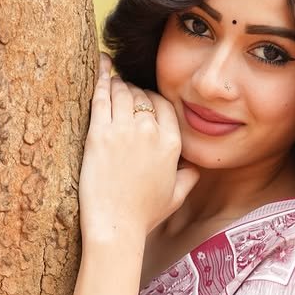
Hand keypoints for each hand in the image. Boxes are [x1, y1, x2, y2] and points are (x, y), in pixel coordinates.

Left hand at [78, 52, 200, 242]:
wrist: (116, 228)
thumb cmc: (143, 216)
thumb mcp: (176, 196)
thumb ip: (189, 177)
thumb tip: (196, 168)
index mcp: (172, 143)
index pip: (163, 105)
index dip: (151, 99)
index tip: (141, 99)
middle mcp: (151, 132)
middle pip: (141, 96)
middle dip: (132, 90)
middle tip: (122, 89)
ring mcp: (124, 130)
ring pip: (122, 92)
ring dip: (117, 83)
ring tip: (111, 78)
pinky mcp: (98, 134)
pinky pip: (101, 97)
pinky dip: (100, 78)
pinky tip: (99, 66)